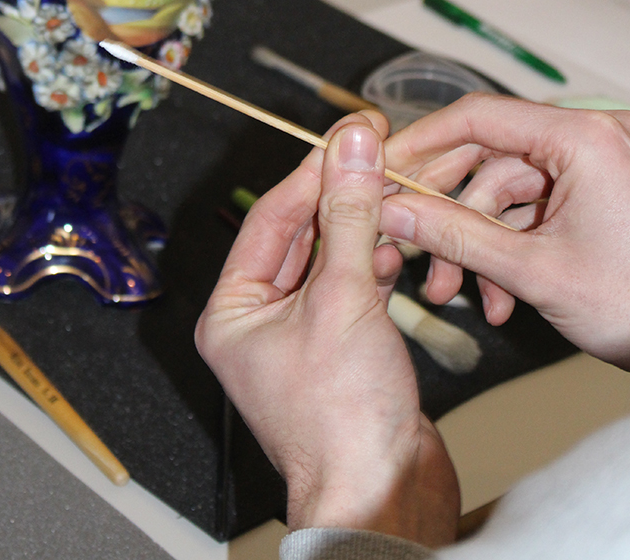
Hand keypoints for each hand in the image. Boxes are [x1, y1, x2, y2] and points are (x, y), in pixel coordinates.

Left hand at [195, 112, 459, 544]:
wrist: (383, 496)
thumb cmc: (342, 416)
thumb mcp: (343, 296)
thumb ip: (349, 213)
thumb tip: (353, 143)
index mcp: (233, 310)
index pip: (271, 217)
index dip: (313, 171)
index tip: (350, 134)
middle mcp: (258, 320)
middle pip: (300, 233)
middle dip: (339, 194)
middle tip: (377, 148)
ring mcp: (299, 335)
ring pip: (329, 257)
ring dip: (361, 224)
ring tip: (394, 187)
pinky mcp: (338, 347)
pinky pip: (352, 286)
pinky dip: (374, 261)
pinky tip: (396, 243)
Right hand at [381, 95, 629, 371]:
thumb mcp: (534, 271)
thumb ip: (455, 235)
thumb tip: (393, 211)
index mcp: (583, 137)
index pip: (478, 117)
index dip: (421, 142)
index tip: (381, 168)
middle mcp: (595, 137)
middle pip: (492, 156)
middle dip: (450, 212)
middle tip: (409, 245)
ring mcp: (605, 164)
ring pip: (513, 189)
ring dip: (482, 242)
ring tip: (462, 296)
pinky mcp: (609, 191)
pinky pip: (544, 205)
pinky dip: (517, 245)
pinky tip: (501, 296)